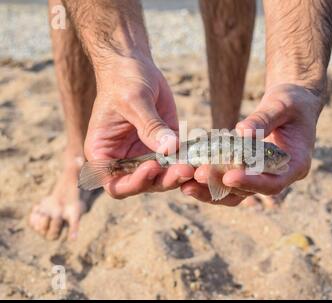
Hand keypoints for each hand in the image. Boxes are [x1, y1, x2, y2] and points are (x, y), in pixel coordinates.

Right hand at [84, 56, 193, 197]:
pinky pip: (177, 160)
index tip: (152, 167)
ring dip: (178, 175)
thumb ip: (150, 126)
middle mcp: (123, 159)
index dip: (134, 183)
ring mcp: (144, 154)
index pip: (115, 184)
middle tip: (183, 170)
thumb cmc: (123, 79)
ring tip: (193, 166)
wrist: (133, 63)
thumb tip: (169, 149)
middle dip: (163, 180)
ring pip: (162, 176)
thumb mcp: (134, 100)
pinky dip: (188, 162)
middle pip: (143, 184)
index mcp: (104, 154)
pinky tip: (200, 159)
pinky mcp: (164, 145)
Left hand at [181, 84, 321, 203]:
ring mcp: (261, 176)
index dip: (251, 183)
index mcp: (295, 165)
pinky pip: (227, 181)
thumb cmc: (293, 102)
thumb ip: (264, 119)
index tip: (229, 177)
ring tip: (186, 184)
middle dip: (222, 186)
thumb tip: (241, 131)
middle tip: (198, 175)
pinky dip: (209, 180)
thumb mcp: (282, 105)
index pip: (273, 183)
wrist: (293, 103)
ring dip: (210, 190)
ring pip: (234, 193)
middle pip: (249, 192)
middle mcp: (278, 176)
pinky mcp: (247, 171)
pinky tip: (189, 175)